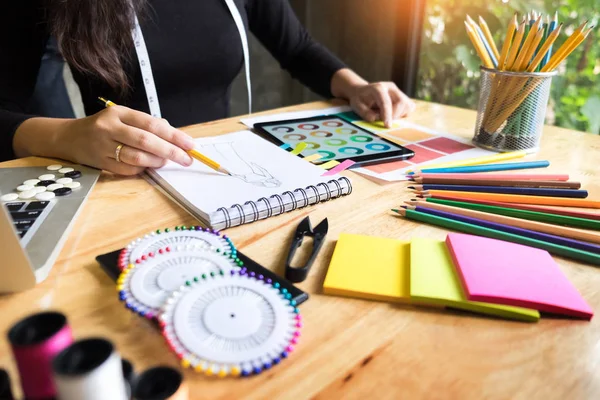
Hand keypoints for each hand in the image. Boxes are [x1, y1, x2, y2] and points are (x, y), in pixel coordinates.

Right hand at [62, 106, 193, 174]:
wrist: (69, 137)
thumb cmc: (104, 127)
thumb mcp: (123, 118)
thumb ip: (148, 125)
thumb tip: (176, 137)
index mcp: (118, 113)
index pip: (151, 124)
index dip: (174, 135)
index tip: (190, 144)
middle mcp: (109, 128)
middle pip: (146, 141)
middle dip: (170, 151)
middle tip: (186, 159)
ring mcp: (103, 146)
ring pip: (138, 157)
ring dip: (157, 162)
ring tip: (167, 161)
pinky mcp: (100, 163)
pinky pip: (128, 169)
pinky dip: (143, 169)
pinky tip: (149, 165)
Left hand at [349, 82, 415, 127]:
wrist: (364, 92)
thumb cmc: (360, 99)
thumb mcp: (356, 105)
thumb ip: (364, 112)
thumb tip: (374, 118)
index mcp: (378, 88)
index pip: (386, 101)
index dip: (387, 114)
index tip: (387, 126)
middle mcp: (391, 87)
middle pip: (401, 102)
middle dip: (394, 115)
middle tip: (384, 121)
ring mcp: (398, 91)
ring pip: (407, 105)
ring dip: (399, 115)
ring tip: (387, 116)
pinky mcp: (403, 96)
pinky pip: (409, 107)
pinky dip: (403, 114)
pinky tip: (393, 114)